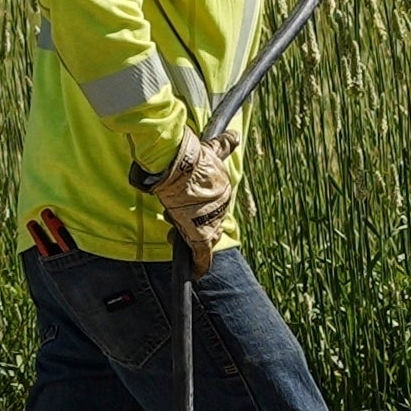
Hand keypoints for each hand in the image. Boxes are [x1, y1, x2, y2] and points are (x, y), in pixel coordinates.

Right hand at [157, 135, 238, 260]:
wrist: (181, 165)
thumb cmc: (193, 157)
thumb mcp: (212, 150)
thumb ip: (224, 145)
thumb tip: (234, 136)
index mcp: (223, 191)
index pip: (215, 206)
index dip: (202, 208)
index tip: (191, 207)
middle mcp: (220, 207)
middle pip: (211, 223)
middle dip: (197, 224)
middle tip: (181, 222)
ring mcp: (211, 222)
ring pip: (204, 238)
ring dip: (192, 240)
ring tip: (176, 236)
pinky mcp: (199, 235)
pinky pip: (202, 256)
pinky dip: (200, 265)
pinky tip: (196, 274)